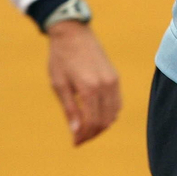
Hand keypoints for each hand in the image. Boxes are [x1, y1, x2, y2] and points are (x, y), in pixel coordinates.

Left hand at [46, 21, 120, 145]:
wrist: (73, 32)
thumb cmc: (61, 57)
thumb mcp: (59, 84)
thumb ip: (70, 108)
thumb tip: (76, 131)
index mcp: (89, 88)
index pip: (92, 122)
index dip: (84, 136)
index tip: (75, 142)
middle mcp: (105, 85)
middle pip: (105, 121)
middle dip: (92, 133)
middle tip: (79, 138)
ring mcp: (113, 80)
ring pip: (114, 113)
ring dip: (102, 125)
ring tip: (87, 128)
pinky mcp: (115, 76)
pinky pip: (117, 102)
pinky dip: (109, 113)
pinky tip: (97, 115)